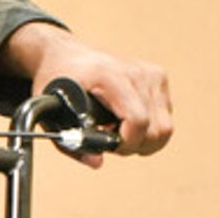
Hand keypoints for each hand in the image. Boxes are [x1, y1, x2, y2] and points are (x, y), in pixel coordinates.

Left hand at [0, 22, 172, 161]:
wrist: (66, 55)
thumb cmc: (56, 82)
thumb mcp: (53, 116)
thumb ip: (72, 145)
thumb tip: (97, 162)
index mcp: (110, 76)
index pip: (137, 120)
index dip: (127, 144)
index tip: (110, 147)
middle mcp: (136, 72)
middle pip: (158, 129)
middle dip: (136, 146)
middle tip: (112, 143)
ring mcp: (150, 73)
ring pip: (165, 127)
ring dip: (144, 139)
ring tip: (118, 133)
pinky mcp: (158, 76)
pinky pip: (165, 116)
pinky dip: (149, 127)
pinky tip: (126, 122)